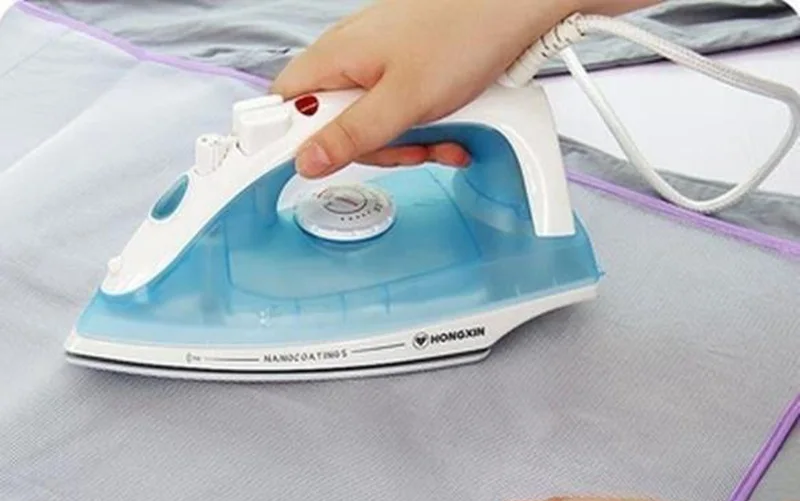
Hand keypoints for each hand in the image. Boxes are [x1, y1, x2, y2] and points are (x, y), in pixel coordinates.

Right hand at [272, 0, 581, 177]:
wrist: (515, 7)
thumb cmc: (463, 34)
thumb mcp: (403, 101)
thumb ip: (351, 136)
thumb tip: (305, 162)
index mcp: (334, 59)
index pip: (282, 109)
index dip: (284, 143)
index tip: (300, 171)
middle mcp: (349, 60)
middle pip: (333, 128)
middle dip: (372, 151)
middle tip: (404, 149)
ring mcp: (377, 68)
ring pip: (370, 128)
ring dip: (406, 145)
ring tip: (438, 139)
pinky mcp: (404, 75)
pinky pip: (398, 116)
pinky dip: (422, 131)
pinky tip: (448, 134)